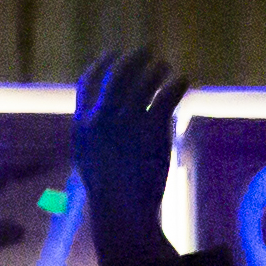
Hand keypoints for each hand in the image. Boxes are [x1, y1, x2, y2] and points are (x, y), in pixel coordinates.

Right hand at [68, 48, 183, 259]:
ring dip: (157, 69)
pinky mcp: (152, 129)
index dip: (101, 65)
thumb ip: (93, 135)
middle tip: (146, 51)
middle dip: (132, 58)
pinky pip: (167, 96)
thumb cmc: (109, 193)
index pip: (87, 82)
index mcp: (82, 125)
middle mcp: (102, 118)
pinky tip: (183, 81)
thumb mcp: (90, 161)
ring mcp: (127, 122)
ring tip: (167, 68)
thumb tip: (102, 114)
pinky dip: (177, 85)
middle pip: (117, 75)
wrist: (124, 214)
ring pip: (144, 81)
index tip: (112, 55)